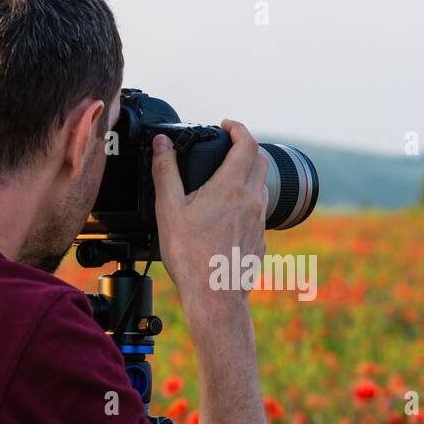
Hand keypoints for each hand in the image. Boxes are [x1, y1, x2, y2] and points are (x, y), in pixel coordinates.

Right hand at [152, 121, 268, 320]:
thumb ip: (166, 171)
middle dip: (245, 148)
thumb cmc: (191, 257)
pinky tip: (226, 215)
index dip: (237, 127)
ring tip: (223, 180)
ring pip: (261, 187)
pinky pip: (258, 212)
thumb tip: (162, 144)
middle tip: (226, 148)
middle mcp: (252, 200)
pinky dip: (246, 203)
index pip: (246, 142)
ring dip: (247, 175)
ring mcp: (260, 221)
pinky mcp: (260, 240)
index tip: (225, 125)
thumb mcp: (169, 209)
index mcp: (231, 187)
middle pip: (260, 160)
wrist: (215, 298)